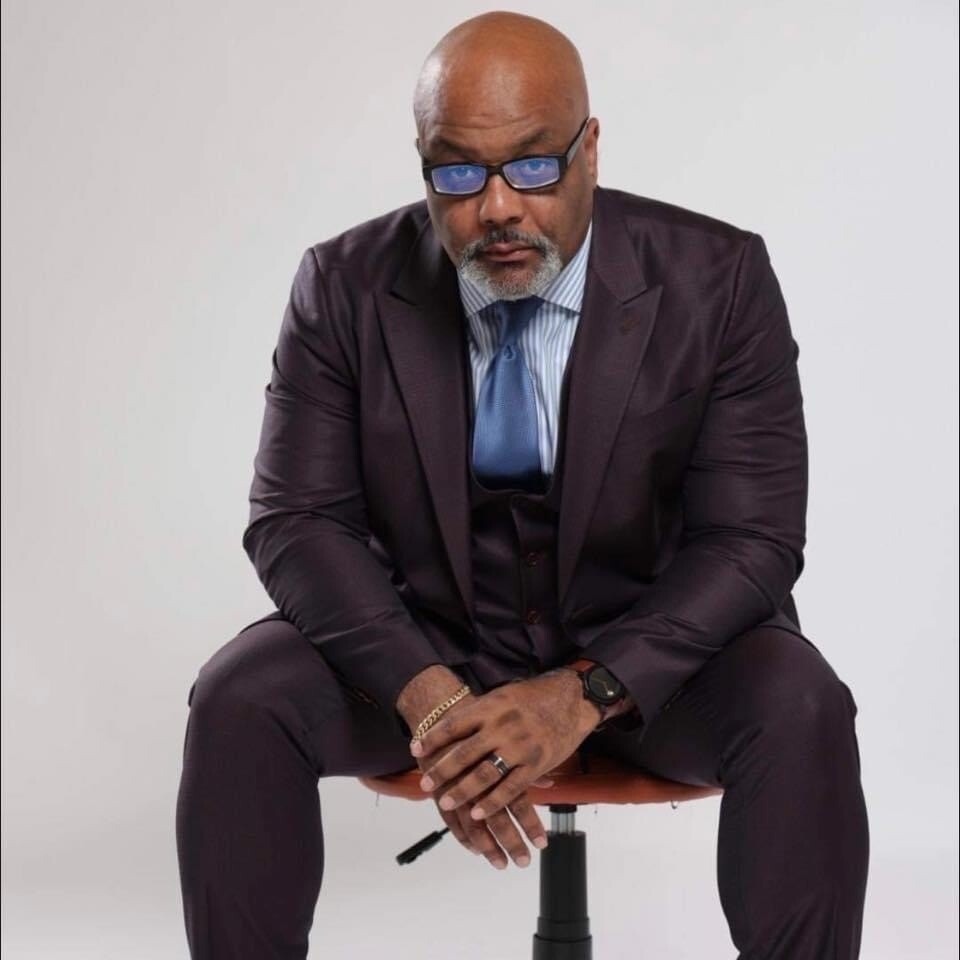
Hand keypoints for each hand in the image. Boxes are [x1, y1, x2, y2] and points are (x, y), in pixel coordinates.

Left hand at [411, 670, 598, 836]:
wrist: (571, 698)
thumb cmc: (532, 697)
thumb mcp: (502, 696)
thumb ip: (480, 712)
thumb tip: (450, 725)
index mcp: (491, 707)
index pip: (454, 724)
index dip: (433, 738)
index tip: (415, 749)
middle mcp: (502, 726)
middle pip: (465, 752)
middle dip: (442, 770)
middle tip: (425, 784)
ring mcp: (520, 746)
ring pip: (485, 774)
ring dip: (463, 791)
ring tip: (445, 802)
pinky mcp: (536, 763)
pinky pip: (510, 788)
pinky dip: (492, 802)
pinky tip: (478, 814)